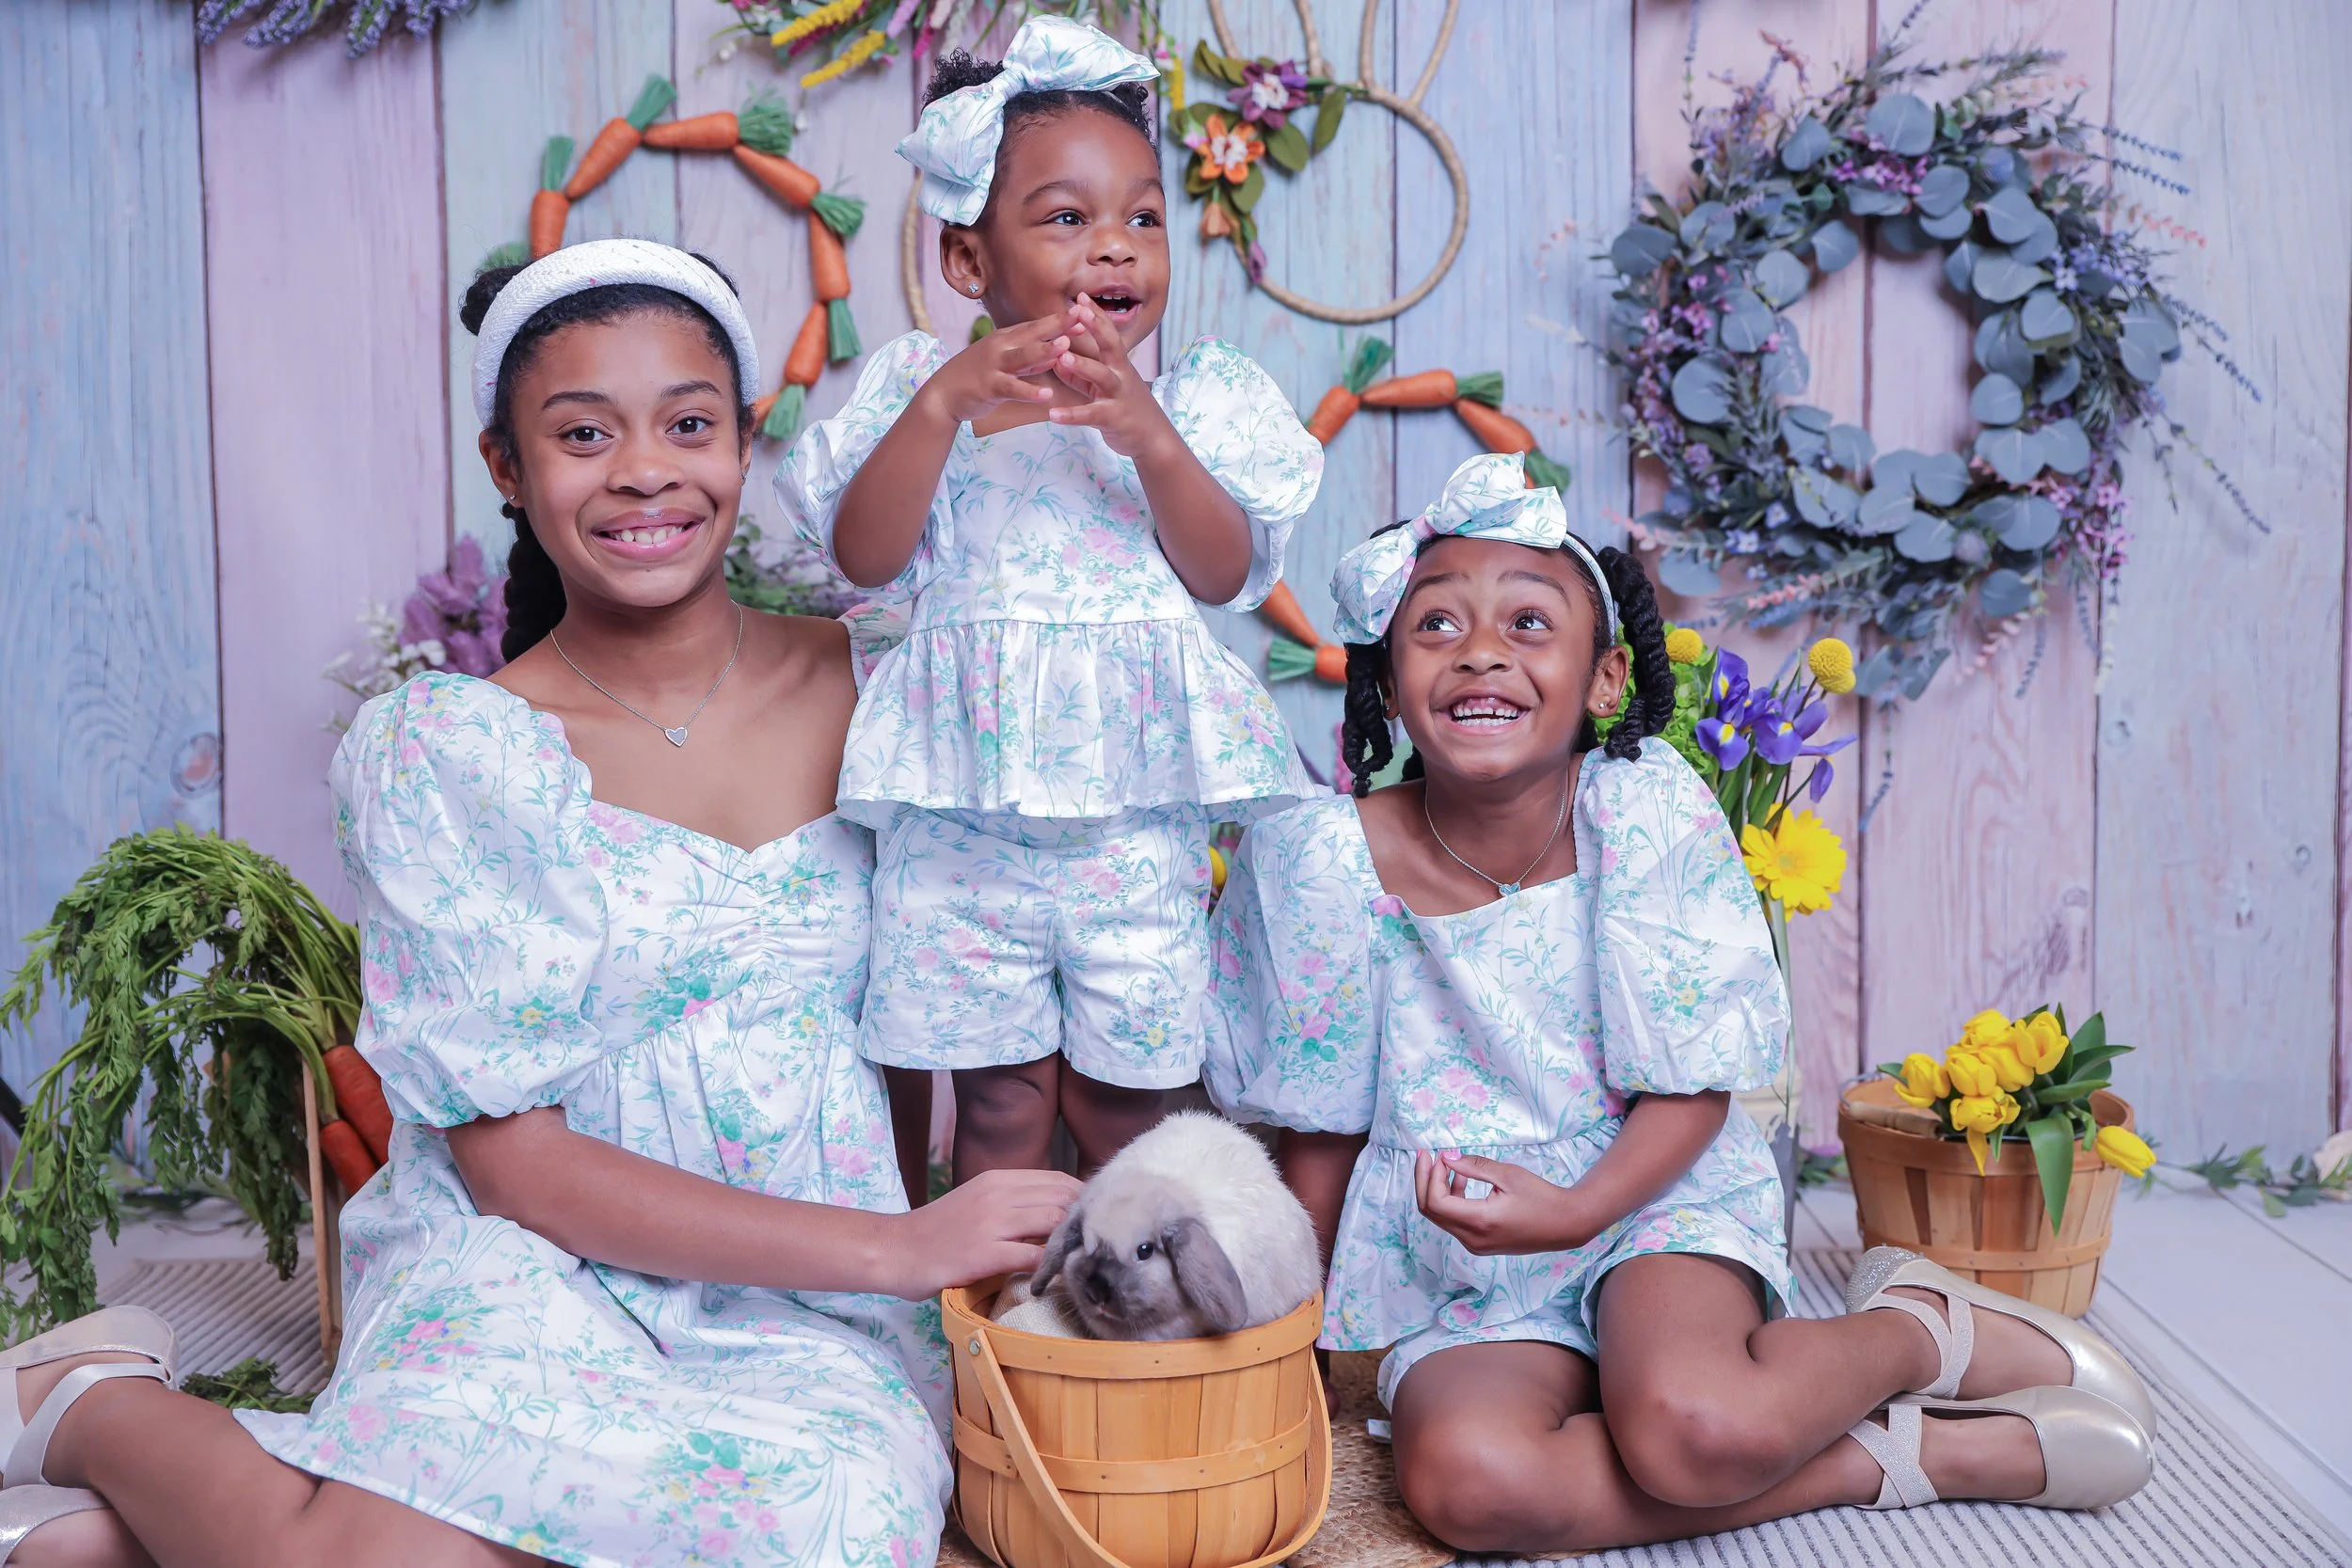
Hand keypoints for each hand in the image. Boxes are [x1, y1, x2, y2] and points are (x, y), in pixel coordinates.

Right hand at [883, 1167, 1082, 1298]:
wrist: (894, 1250)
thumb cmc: (936, 1231)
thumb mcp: (977, 1202)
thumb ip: (1013, 1203)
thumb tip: (1056, 1212)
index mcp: (998, 1180)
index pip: (1058, 1180)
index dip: (1083, 1199)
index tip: (1095, 1218)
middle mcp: (998, 1194)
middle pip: (1062, 1199)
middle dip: (1085, 1219)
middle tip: (1098, 1241)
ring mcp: (991, 1223)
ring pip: (1053, 1222)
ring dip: (1073, 1241)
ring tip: (1085, 1258)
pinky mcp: (984, 1253)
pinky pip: (1033, 1257)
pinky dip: (1051, 1267)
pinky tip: (1060, 1278)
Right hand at [917, 314, 1071, 426]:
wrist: (944, 393)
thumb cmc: (979, 376)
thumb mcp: (1006, 361)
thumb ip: (1031, 357)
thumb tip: (1058, 348)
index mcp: (1007, 338)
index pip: (1037, 325)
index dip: (1060, 319)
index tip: (1084, 309)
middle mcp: (1000, 347)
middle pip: (1032, 334)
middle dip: (1058, 326)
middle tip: (1082, 318)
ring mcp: (994, 366)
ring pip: (1022, 358)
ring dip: (1043, 351)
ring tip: (1065, 348)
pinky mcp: (989, 387)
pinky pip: (1012, 388)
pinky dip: (1029, 391)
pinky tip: (1046, 394)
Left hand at [1046, 295, 1178, 458]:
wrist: (1152, 438)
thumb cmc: (1125, 408)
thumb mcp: (1101, 388)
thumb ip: (1079, 374)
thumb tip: (1056, 359)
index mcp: (1118, 364)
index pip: (1108, 333)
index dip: (1095, 315)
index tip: (1081, 297)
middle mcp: (1121, 375)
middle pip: (1110, 345)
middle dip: (1094, 327)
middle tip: (1076, 311)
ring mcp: (1118, 395)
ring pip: (1101, 376)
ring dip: (1082, 365)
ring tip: (1062, 358)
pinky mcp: (1113, 418)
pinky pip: (1091, 415)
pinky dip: (1072, 415)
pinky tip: (1053, 415)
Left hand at [1413, 1150, 1597, 1255]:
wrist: (1566, 1224)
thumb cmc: (1542, 1198)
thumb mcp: (1508, 1175)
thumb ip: (1474, 1167)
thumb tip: (1446, 1157)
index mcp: (1480, 1222)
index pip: (1435, 1202)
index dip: (1430, 1176)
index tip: (1436, 1155)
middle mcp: (1473, 1239)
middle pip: (1431, 1212)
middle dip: (1425, 1182)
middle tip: (1426, 1156)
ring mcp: (1476, 1245)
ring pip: (1441, 1218)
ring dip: (1437, 1190)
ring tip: (1447, 1165)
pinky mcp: (1480, 1244)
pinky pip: (1455, 1223)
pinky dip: (1451, 1201)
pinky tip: (1460, 1181)